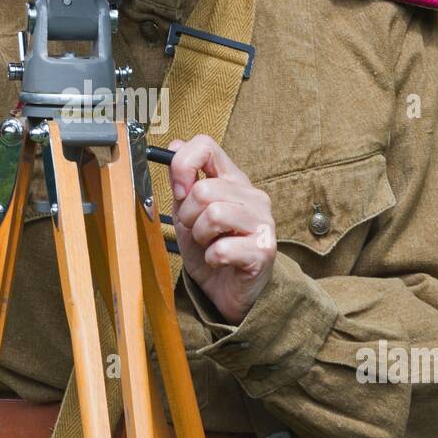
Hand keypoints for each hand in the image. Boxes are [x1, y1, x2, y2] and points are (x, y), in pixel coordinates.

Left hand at [167, 135, 276, 324]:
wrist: (229, 292)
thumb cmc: (211, 250)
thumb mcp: (189, 213)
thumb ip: (183, 182)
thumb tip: (173, 145)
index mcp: (232, 180)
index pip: (207, 146)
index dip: (183, 164)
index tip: (178, 190)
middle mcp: (252, 196)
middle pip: (204, 189)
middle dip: (188, 216)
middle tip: (196, 231)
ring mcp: (262, 222)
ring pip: (214, 215)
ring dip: (200, 236)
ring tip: (208, 245)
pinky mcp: (264, 250)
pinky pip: (222, 248)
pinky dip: (212, 258)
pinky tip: (219, 261)